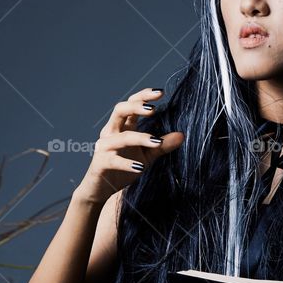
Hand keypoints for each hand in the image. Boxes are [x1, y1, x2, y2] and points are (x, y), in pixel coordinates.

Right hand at [75, 87, 183, 203]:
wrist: (100, 190)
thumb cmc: (122, 169)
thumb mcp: (146, 156)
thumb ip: (161, 145)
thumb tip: (182, 135)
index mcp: (121, 127)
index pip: (131, 105)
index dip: (143, 97)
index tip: (161, 92)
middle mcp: (111, 133)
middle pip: (120, 110)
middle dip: (136, 106)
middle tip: (154, 109)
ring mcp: (104, 147)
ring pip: (121, 137)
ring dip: (140, 138)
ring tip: (157, 141)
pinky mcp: (100, 163)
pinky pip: (113, 160)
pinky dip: (127, 163)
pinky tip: (140, 167)